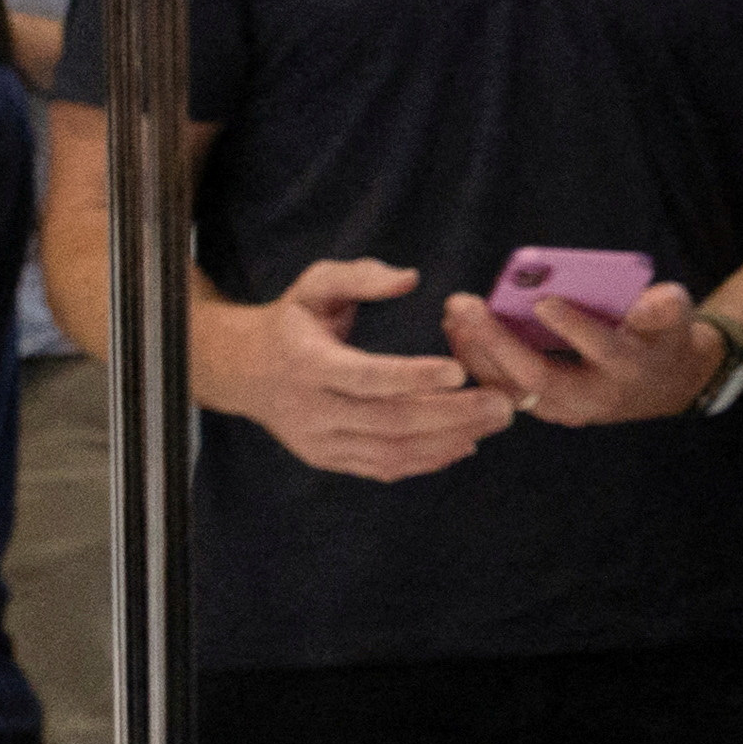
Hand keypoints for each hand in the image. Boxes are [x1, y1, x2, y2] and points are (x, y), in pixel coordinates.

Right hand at [207, 258, 516, 480]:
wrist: (241, 369)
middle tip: (502, 402)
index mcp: (306, 364)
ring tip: (494, 421)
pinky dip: (425, 461)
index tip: (460, 371)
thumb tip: (409, 278)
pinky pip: (380, 467)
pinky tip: (463, 444)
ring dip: (448, 441)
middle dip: (451, 415)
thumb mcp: (315, 284)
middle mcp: (311, 409)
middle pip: (387, 421)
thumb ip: (360, 276)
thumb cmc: (291, 319)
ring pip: (389, 452)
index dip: (413, 378)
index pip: (366, 377)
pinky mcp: (327, 459)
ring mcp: (318, 441)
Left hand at [446, 275, 723, 425]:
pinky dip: (477, 362)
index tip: (543, 301)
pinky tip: (458, 331)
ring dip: (477, 352)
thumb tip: (645, 301)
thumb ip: (664, 306)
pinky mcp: (544, 408)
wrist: (664, 385)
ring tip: (454, 314)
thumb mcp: (677, 315)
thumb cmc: (663, 337)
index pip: (600, 349)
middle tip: (466, 306)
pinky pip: (504, 390)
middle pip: (538, 376)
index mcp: (629, 367)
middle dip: (497, 341)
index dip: (572, 327)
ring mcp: (565, 409)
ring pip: (511, 388)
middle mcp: (593, 396)